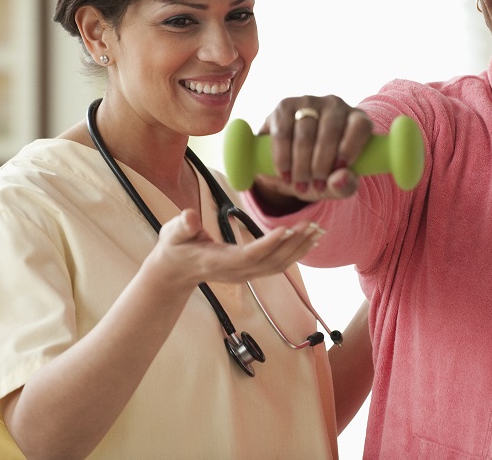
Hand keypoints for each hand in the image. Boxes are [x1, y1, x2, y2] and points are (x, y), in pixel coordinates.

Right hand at [147, 209, 324, 291]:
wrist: (176, 271)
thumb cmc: (175, 248)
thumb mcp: (173, 234)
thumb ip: (183, 226)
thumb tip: (189, 216)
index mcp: (219, 262)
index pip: (248, 255)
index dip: (268, 244)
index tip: (286, 229)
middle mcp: (237, 272)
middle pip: (270, 261)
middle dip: (293, 245)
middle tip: (312, 224)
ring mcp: (245, 274)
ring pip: (278, 265)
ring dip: (300, 249)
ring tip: (318, 231)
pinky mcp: (251, 271)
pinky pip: (278, 265)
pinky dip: (295, 253)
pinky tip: (308, 241)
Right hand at [256, 95, 373, 201]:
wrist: (292, 163)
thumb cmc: (324, 173)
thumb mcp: (338, 184)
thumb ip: (345, 186)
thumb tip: (339, 180)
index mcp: (357, 119)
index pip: (360, 126)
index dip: (351, 147)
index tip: (340, 169)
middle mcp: (335, 105)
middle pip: (330, 132)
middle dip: (321, 165)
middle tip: (316, 186)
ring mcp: (309, 102)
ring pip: (305, 133)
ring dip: (301, 164)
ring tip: (300, 184)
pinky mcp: (285, 105)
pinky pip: (283, 132)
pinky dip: (282, 156)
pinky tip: (284, 172)